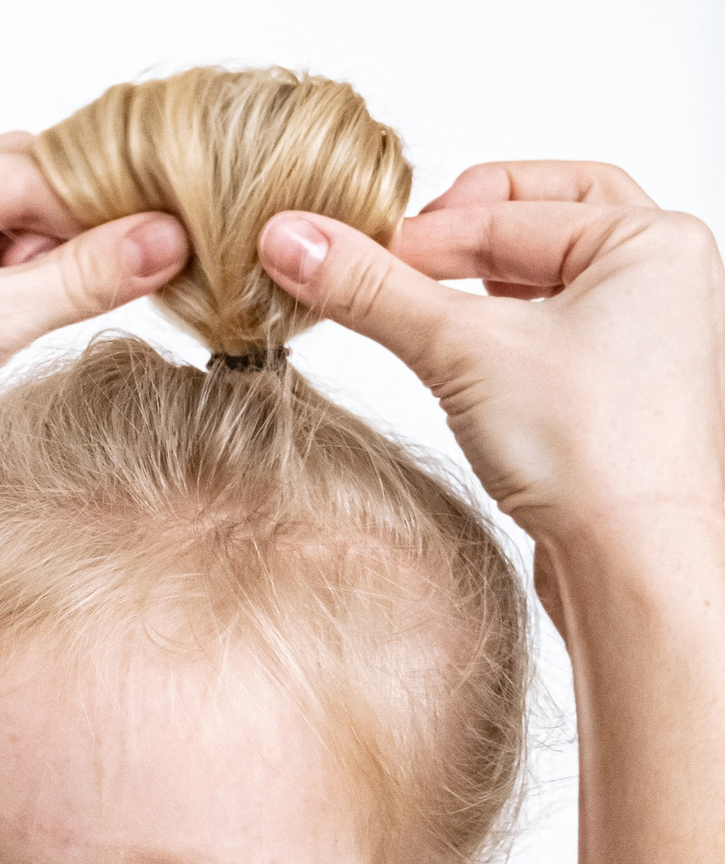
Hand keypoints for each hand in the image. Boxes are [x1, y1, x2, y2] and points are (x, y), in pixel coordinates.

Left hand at [0, 135, 188, 440]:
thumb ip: (73, 282)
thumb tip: (164, 242)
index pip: (17, 171)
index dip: (94, 203)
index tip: (163, 228)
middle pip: (16, 187)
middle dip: (69, 230)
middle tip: (130, 265)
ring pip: (10, 225)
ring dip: (51, 262)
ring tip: (78, 300)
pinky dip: (29, 283)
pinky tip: (52, 307)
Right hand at [255, 163, 724, 624]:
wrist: (634, 560)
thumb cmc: (596, 454)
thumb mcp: (459, 349)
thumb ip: (370, 289)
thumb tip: (290, 239)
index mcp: (651, 238)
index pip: (502, 213)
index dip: (410, 238)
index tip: (336, 259)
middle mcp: (664, 274)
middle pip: (541, 212)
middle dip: (460, 232)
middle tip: (393, 261)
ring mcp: (648, 331)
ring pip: (543, 272)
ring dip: (475, 283)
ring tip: (417, 314)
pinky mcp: (621, 385)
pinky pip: (551, 325)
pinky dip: (498, 328)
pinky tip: (459, 361)